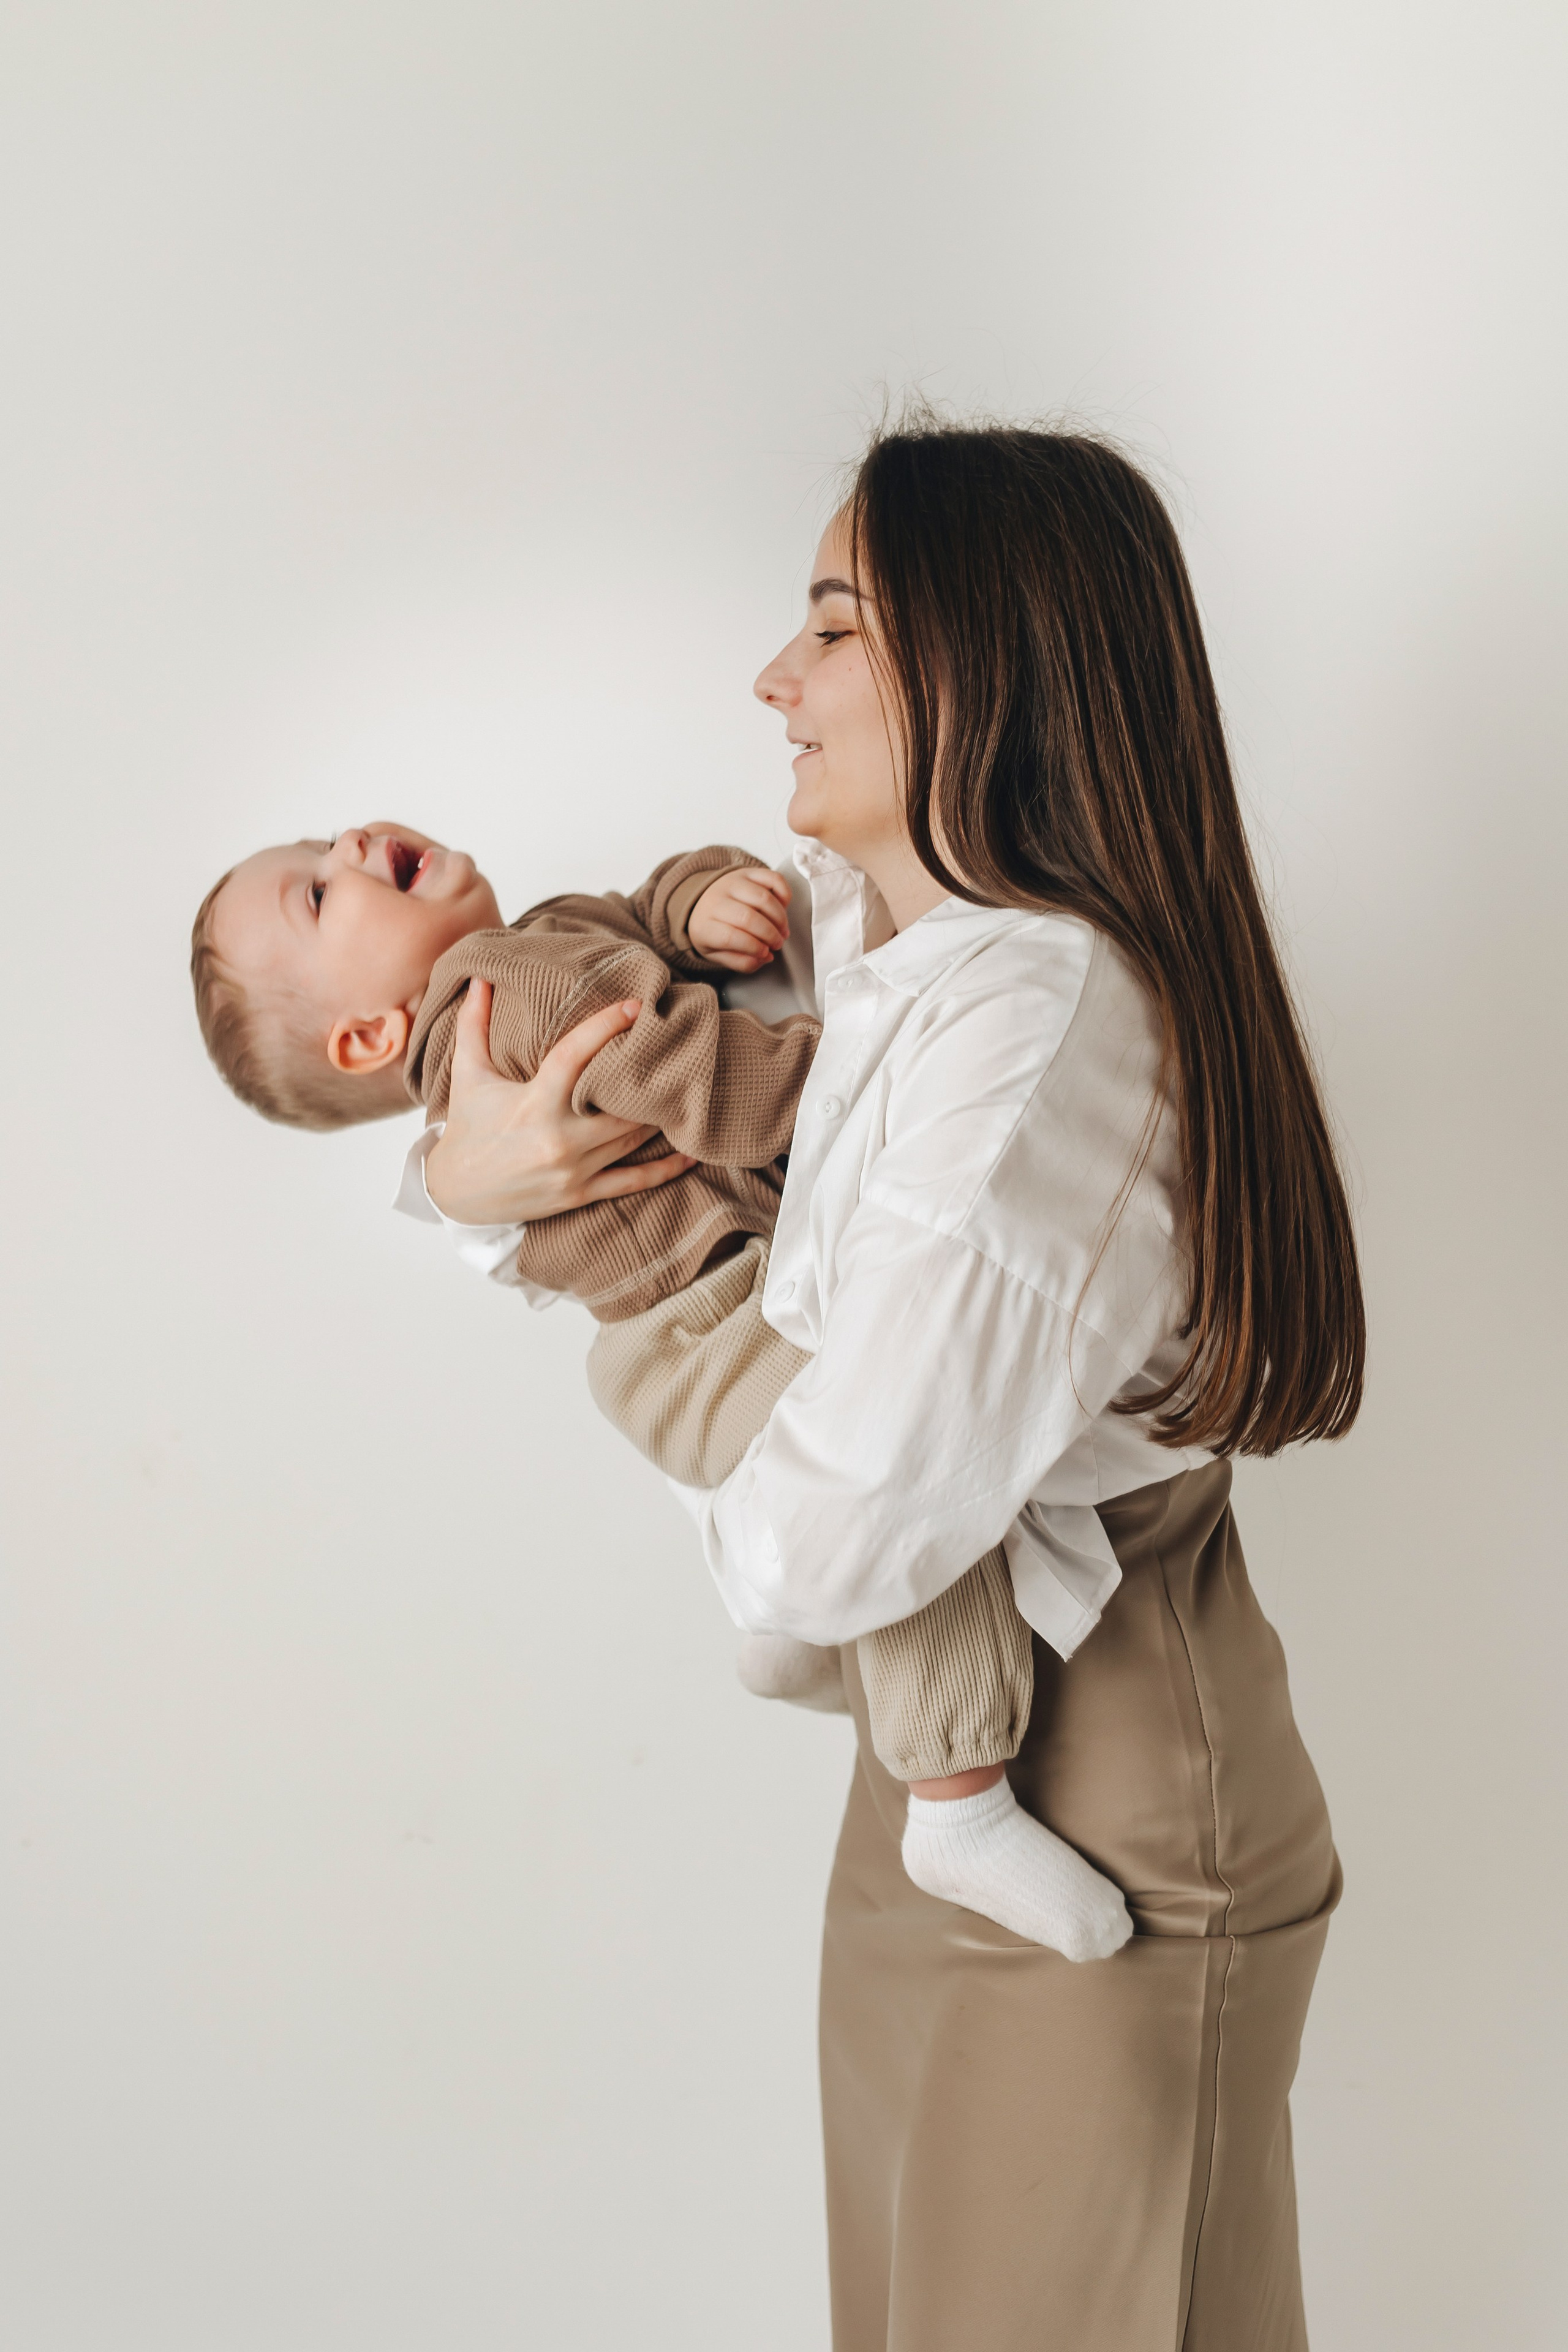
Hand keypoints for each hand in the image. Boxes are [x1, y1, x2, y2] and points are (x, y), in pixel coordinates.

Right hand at [423, 980, 694, 1224]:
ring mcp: (573, 1170)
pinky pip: (632, 1182)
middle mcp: (558, 1138)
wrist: (456, 1193)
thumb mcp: (467, 1075)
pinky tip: (690, 1154)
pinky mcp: (581, 1194)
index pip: (574, 1057)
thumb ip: (474, 1026)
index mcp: (533, 1103)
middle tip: (673, 1048)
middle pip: (618, 1101)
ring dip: (659, 1114)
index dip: (605, 1027)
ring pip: (631, 1137)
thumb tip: (480, 978)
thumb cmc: (467, 1128)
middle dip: (646, 1077)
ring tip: (682, 1088)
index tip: (634, 1005)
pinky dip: (664, 1170)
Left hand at [688, 866, 791, 971]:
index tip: (765, 953)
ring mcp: (731, 883)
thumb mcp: (718, 954)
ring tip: (782, 930)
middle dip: (770, 934)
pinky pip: (772, 878)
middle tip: (778, 943)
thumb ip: (741, 962)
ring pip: (763, 898)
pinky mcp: (747, 872)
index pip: (729, 937)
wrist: (704, 903)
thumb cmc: (715, 932)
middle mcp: (715, 900)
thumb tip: (765, 957)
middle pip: (748, 918)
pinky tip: (783, 907)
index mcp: (704, 925)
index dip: (753, 948)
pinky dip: (784, 893)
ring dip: (779, 918)